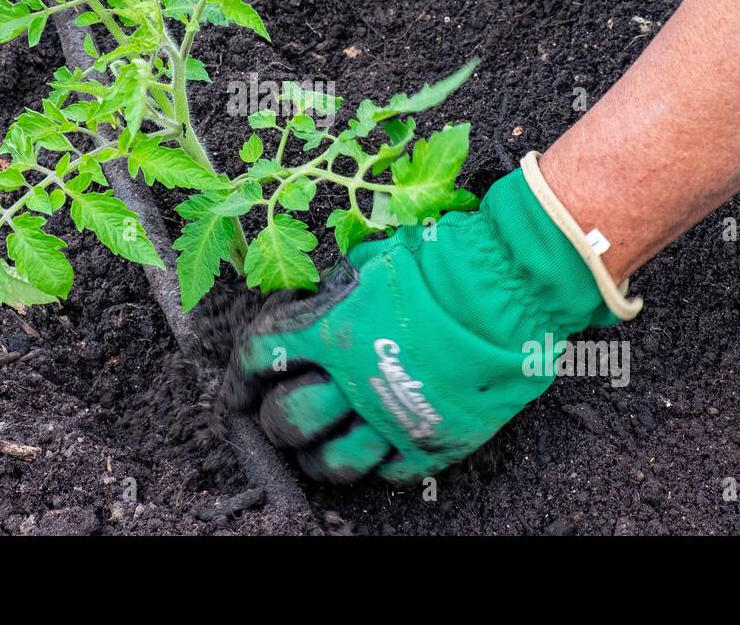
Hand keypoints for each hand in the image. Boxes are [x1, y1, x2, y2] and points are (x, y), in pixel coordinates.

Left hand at [225, 154, 637, 483]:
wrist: (506, 286)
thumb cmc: (439, 264)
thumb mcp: (370, 266)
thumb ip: (332, 298)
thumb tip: (310, 313)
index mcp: (331, 330)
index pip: (261, 358)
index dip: (237, 381)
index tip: (233, 396)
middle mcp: (354, 380)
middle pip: (288, 421)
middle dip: (275, 424)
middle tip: (281, 420)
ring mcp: (393, 416)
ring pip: (333, 463)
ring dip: (318, 459)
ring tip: (320, 451)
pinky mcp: (432, 439)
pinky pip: (389, 475)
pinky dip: (376, 468)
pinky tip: (376, 451)